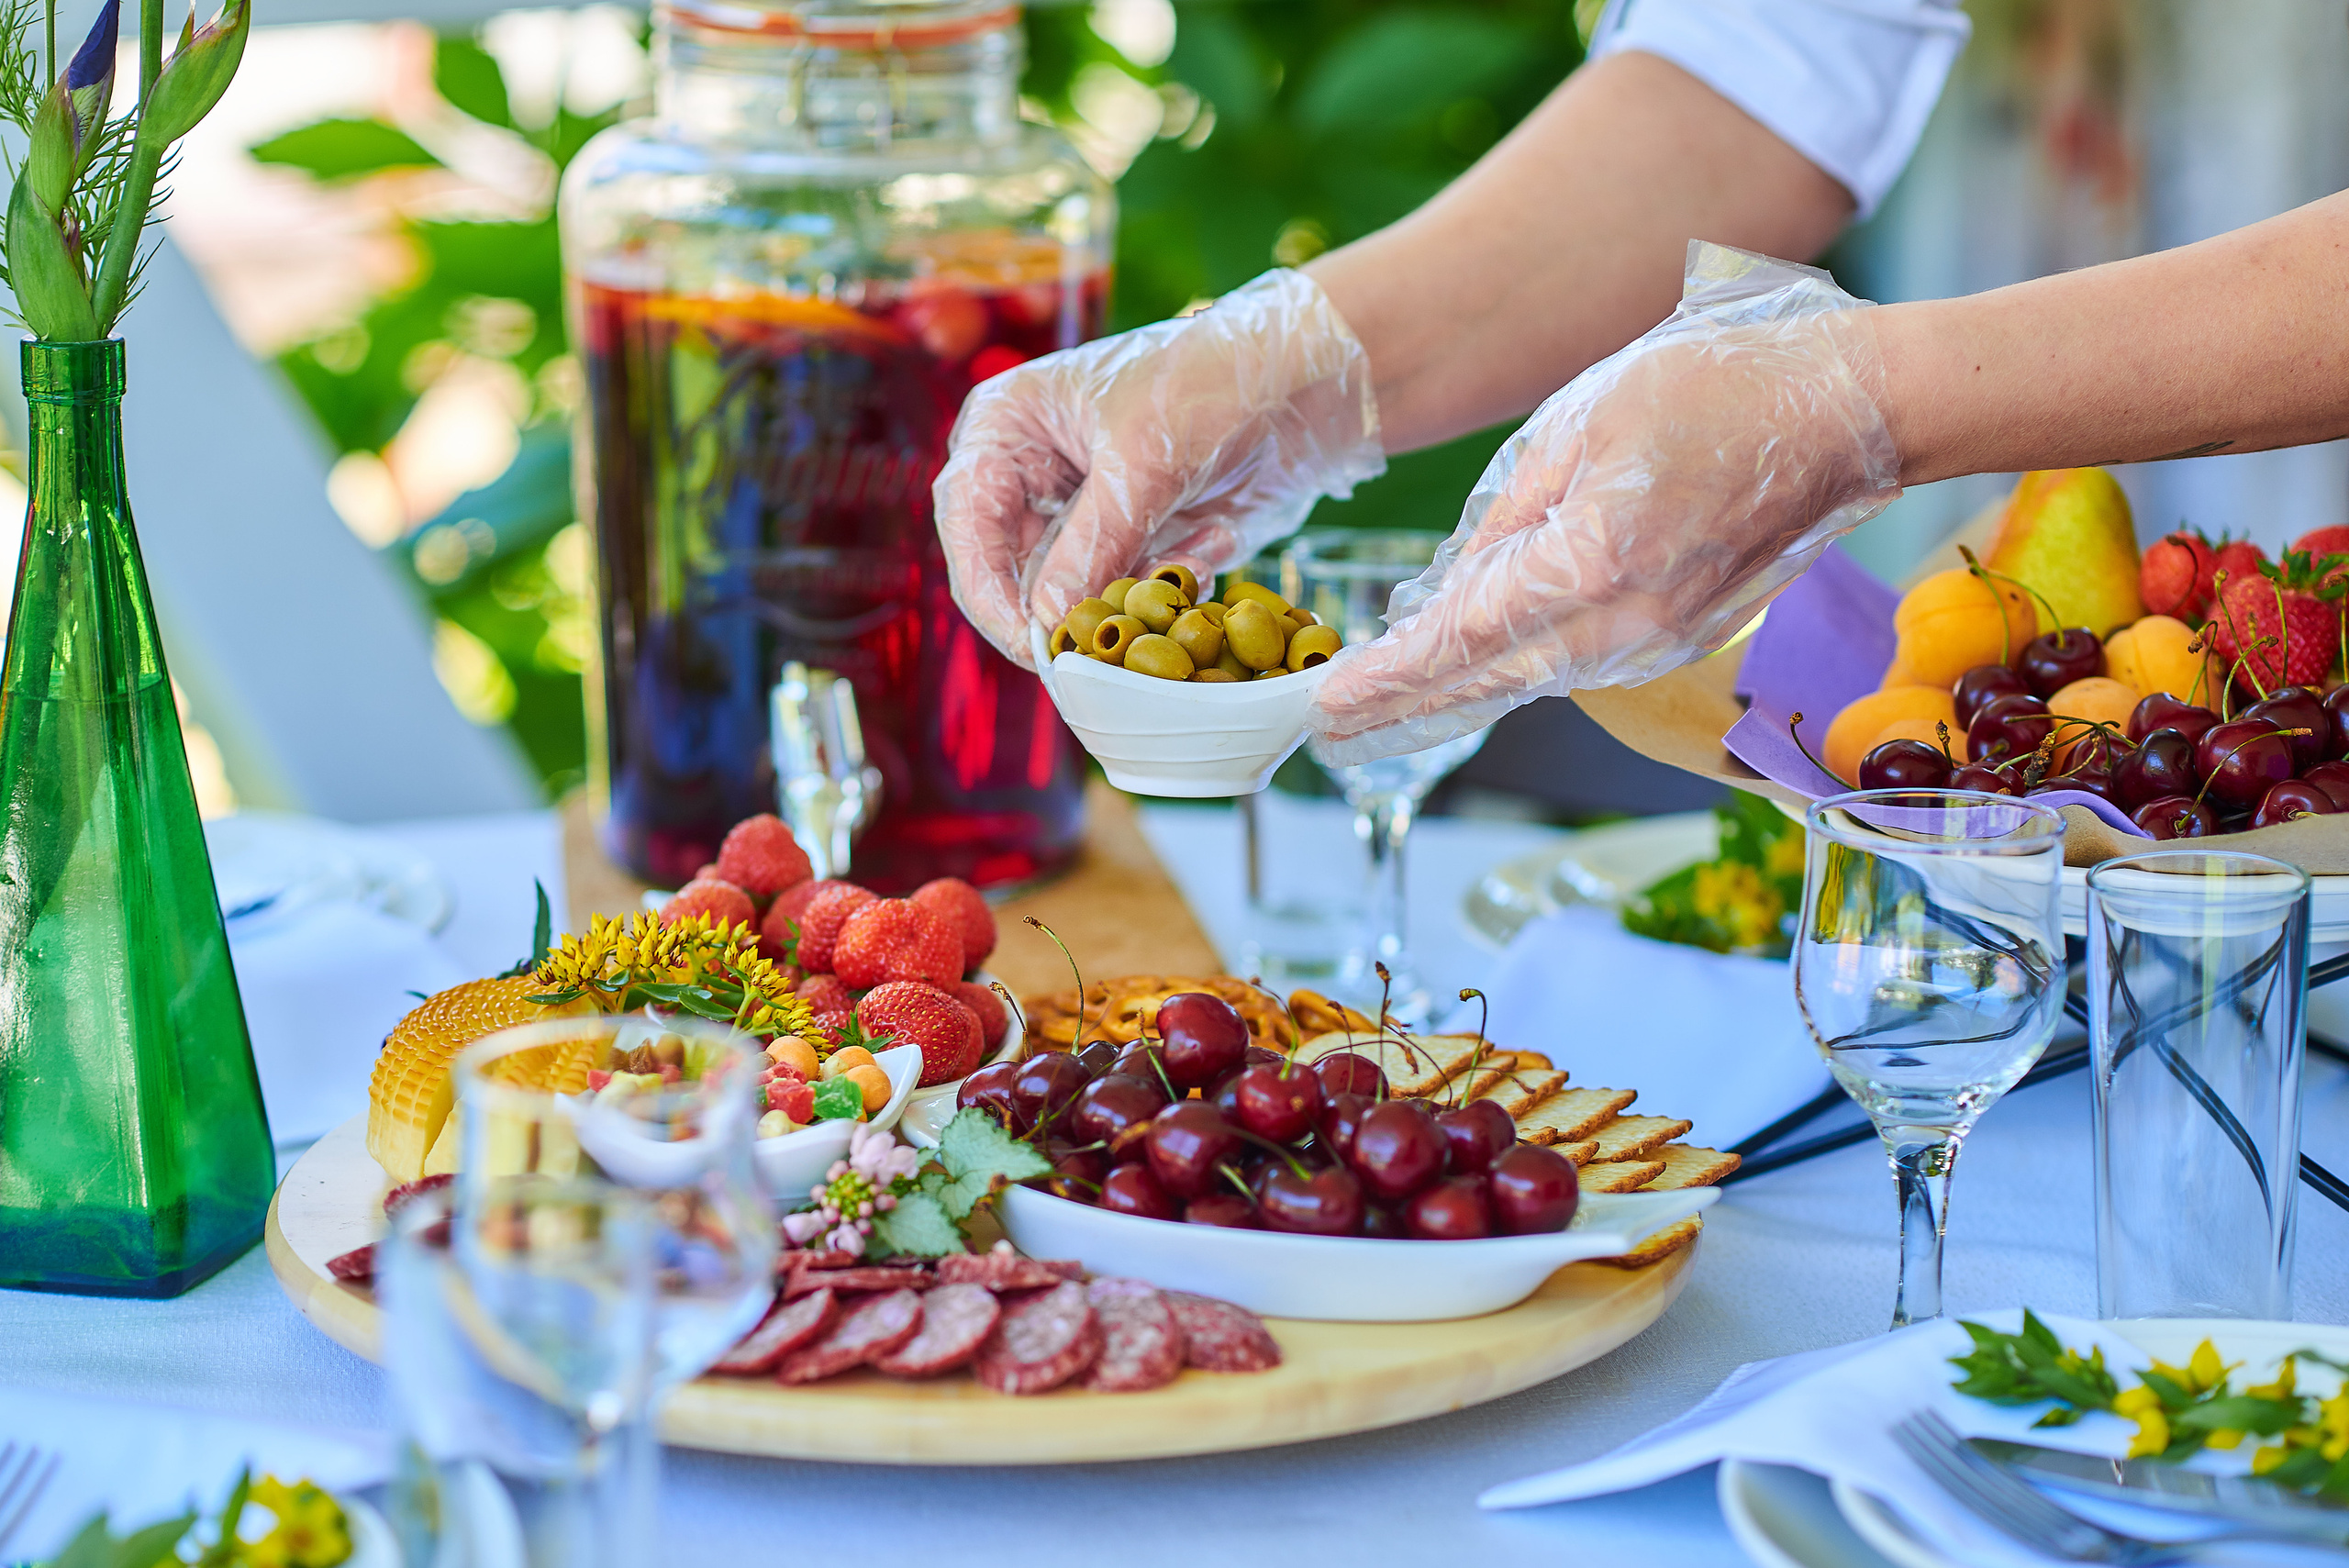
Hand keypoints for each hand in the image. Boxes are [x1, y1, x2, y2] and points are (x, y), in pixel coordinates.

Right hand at [934, 269, 1383, 666]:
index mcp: (1003, 429)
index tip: (1036, 647)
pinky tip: (1215, 536)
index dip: (992, 596)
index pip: (968, 528)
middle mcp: (1028, 474)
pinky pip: (1126, 594)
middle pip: (1012, 575)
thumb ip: (1091, 545)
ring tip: (1192, 548)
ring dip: (1132, 592)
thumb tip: (1045, 624)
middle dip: (1071, 604)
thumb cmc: (1212, 381)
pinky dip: (1169, 582)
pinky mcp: (1129, 541)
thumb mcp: (1145, 460)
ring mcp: (1079, 512)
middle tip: (1119, 631)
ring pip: (1073, 594)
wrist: (1305, 379)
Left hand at [1309, 248, 1902, 765]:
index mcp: (1591, 560)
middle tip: (1325, 731)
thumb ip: (1507, 516)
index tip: (1322, 705)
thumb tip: (1451, 588)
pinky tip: (1466, 672)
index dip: (1386, 677)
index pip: (1461, 638)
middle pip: (1486, 683)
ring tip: (1375, 709)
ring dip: (1451, 697)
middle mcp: (1624, 623)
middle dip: (1400, 709)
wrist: (1846, 413)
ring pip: (1529, 681)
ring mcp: (1658, 641)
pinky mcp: (1679, 639)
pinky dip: (1513, 672)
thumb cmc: (1717, 388)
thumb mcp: (1580, 423)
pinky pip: (1574, 665)